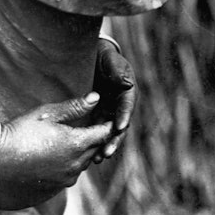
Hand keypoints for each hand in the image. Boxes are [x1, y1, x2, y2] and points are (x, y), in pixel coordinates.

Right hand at [0, 93, 113, 208]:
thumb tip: (96, 98)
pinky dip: (66, 167)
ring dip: (80, 154)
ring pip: (82, 165)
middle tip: (89, 128)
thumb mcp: (46, 114)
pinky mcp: (54, 190)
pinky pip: (68, 176)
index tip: (104, 118)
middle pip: (95, 150)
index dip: (106, 125)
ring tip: (69, 142)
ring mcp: (65, 180)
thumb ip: (74, 107)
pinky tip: (52, 158)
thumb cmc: (20, 132)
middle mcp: (75, 165)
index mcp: (76, 144)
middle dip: (94, 139)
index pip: (103, 134)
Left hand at [91, 39, 136, 162]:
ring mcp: (108, 111)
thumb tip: (126, 82)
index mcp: (126, 93)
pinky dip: (93, 141)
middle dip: (113, 140)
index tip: (119, 128)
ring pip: (107, 132)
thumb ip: (118, 71)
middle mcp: (119, 105)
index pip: (126, 107)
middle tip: (106, 152)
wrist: (91, 55)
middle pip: (118, 125)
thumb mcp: (112, 59)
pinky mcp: (96, 114)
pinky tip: (88, 154)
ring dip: (103, 145)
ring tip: (98, 159)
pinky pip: (95, 129)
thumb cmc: (103, 55)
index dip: (123, 117)